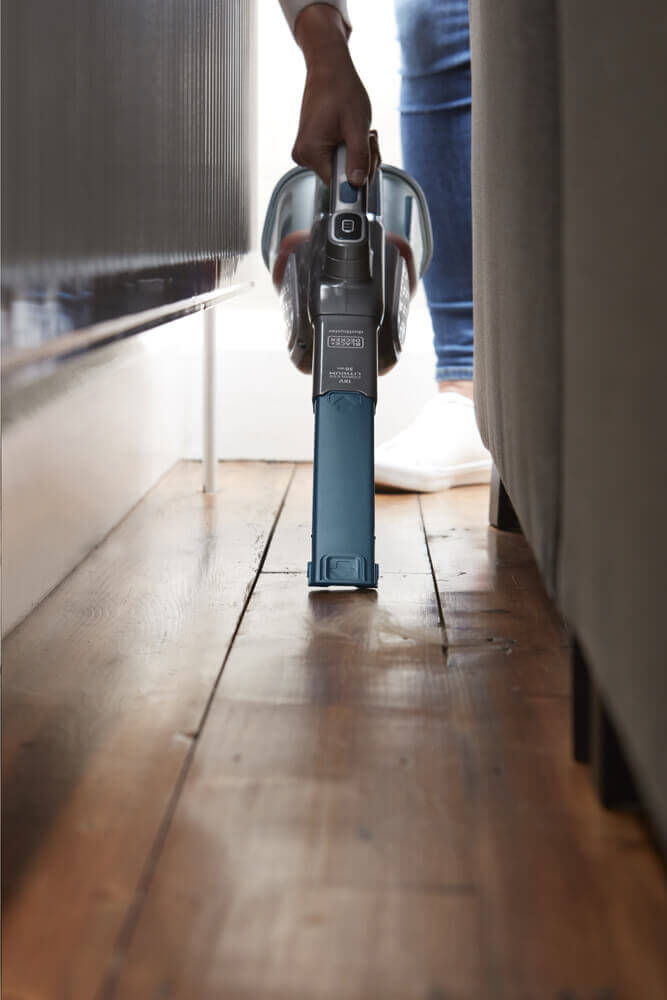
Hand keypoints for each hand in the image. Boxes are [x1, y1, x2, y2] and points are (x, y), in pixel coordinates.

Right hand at [292, 4, 380, 185]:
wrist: (329, 68)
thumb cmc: (341, 90)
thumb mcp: (357, 126)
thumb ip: (359, 157)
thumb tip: (357, 183)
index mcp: (311, 153)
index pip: (338, 185)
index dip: (357, 178)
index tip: (369, 162)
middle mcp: (304, 156)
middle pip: (341, 178)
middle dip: (361, 163)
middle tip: (367, 139)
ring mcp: (307, 152)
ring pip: (342, 169)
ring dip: (358, 155)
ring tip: (360, 132)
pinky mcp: (313, 148)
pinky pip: (337, 159)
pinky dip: (350, 150)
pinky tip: (351, 133)